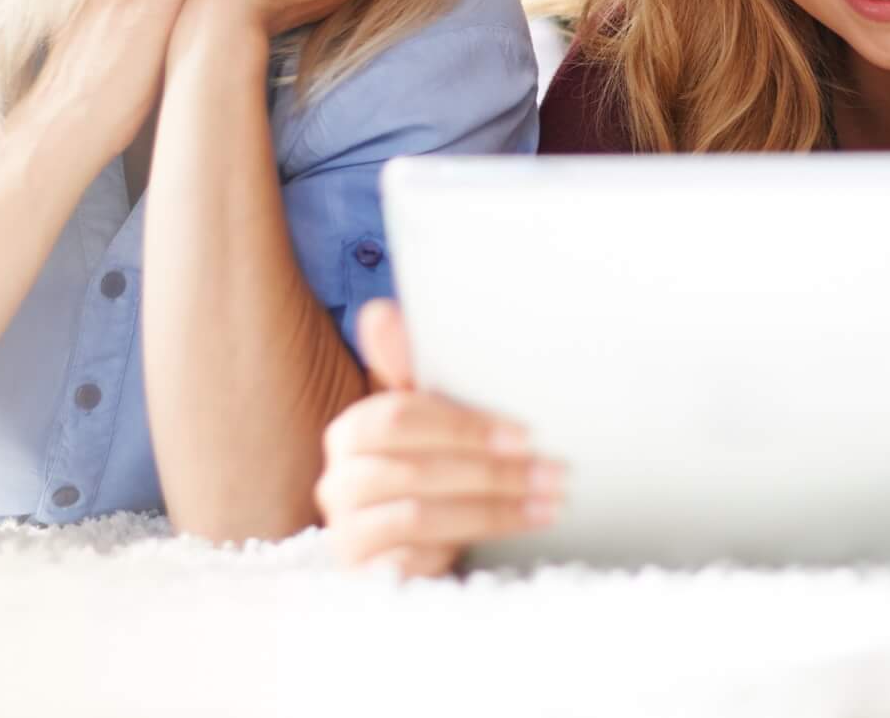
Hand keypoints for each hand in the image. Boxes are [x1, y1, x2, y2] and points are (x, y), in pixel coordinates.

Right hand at [314, 299, 561, 576]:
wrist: (407, 550)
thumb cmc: (424, 472)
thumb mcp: (427, 421)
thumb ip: (410, 370)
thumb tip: (382, 312)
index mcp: (351, 432)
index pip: (399, 417)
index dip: (464, 425)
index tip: (525, 435)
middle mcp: (338, 481)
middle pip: (413, 469)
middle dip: (491, 472)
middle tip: (552, 474)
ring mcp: (347, 532)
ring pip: (418, 516)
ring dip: (491, 511)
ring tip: (545, 506)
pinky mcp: (364, 576)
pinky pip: (411, 562)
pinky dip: (460, 550)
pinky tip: (502, 542)